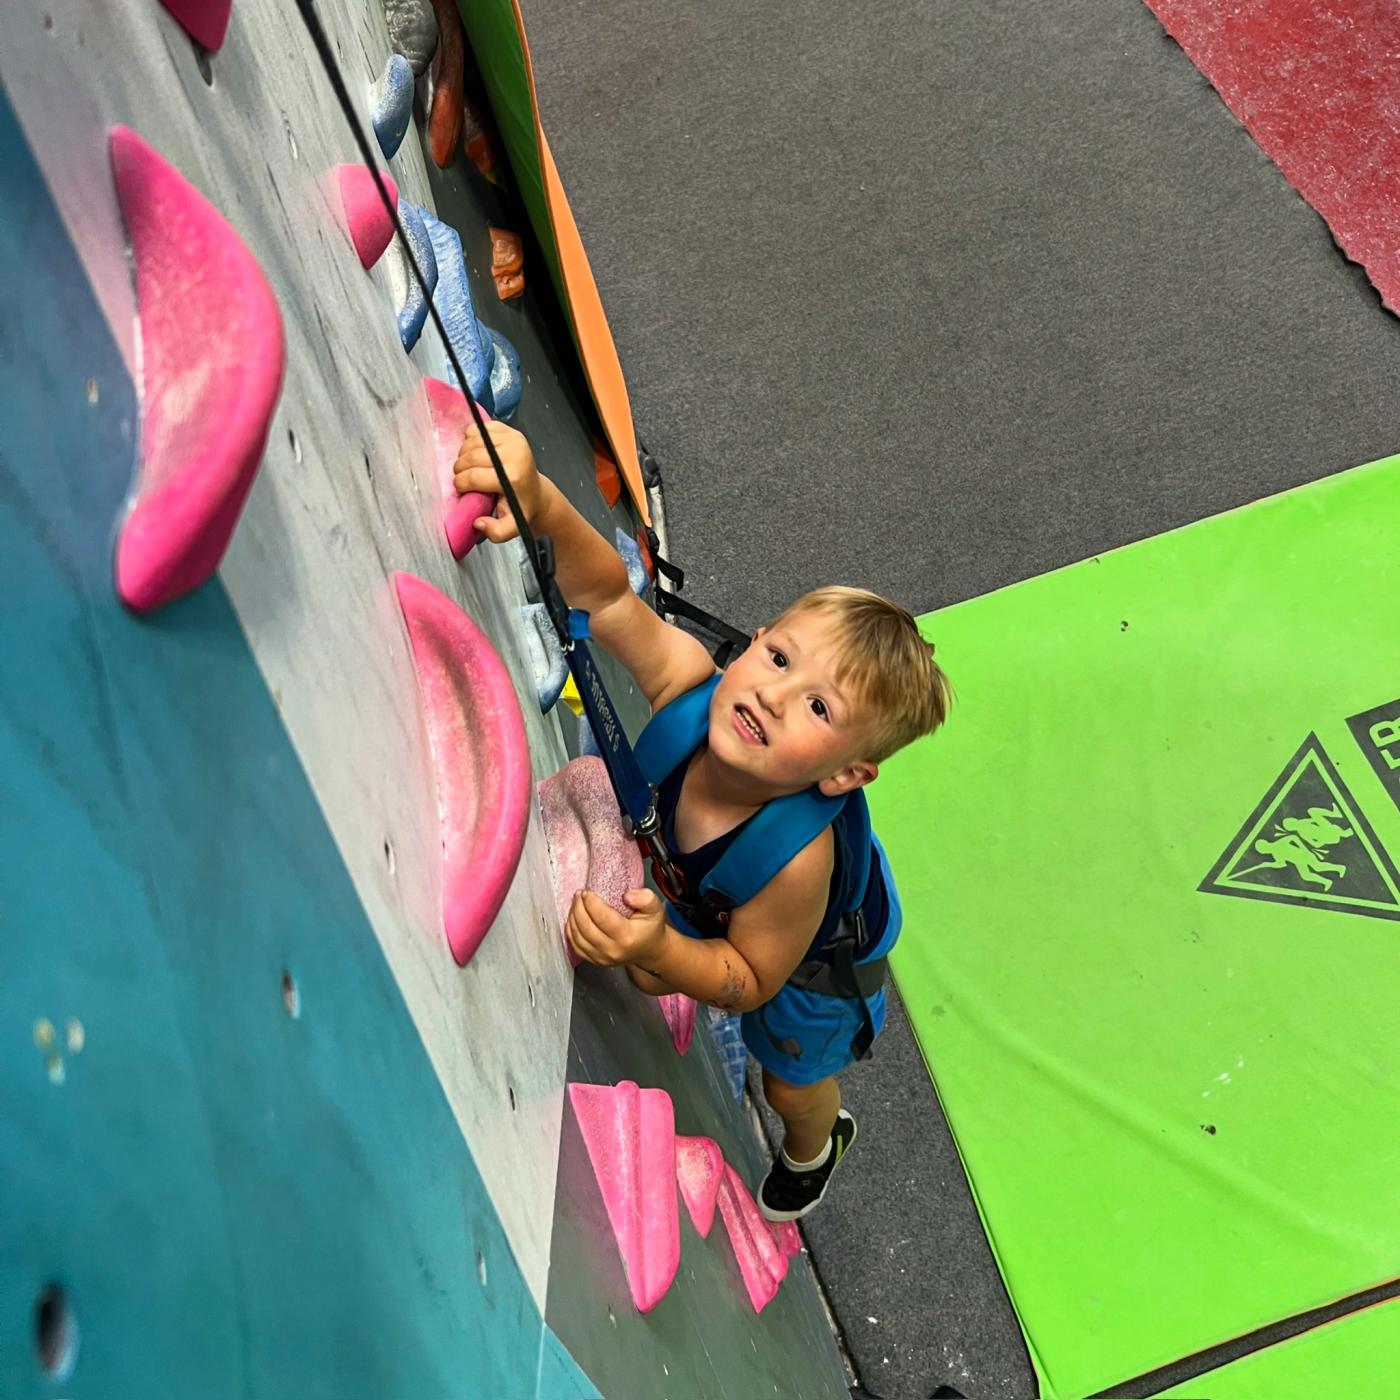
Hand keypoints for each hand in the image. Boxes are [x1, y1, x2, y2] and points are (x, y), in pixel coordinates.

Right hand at [451, 419, 549, 541]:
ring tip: (469, 468)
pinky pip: (479, 429)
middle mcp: (515, 454)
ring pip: (472, 441)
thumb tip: (478, 522)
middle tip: (463, 479)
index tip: (462, 489)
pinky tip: (478, 453)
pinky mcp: (510, 430)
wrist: (536, 493)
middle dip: (460, 469)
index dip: (461, 484)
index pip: (473, 476)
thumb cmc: (519, 508)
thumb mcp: (512, 527)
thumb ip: (496, 532)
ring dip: (463, 455)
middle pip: (470, 457)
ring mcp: (513, 439)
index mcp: (513, 476)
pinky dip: (471, 439)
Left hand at [566, 888, 667, 968]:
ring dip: (572, 917)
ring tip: (576, 903)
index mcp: (627, 937)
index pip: (602, 917)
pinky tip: (574, 918)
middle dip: (578, 907)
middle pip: (585, 927)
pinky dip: (570, 930)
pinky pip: (575, 946)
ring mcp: (602, 958)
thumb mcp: (655, 908)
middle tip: (579, 894)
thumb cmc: (650, 928)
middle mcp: (613, 950)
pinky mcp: (595, 961)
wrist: (650, 950)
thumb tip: (627, 896)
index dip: (591, 902)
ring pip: (577, 936)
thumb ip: (645, 898)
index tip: (588, 891)